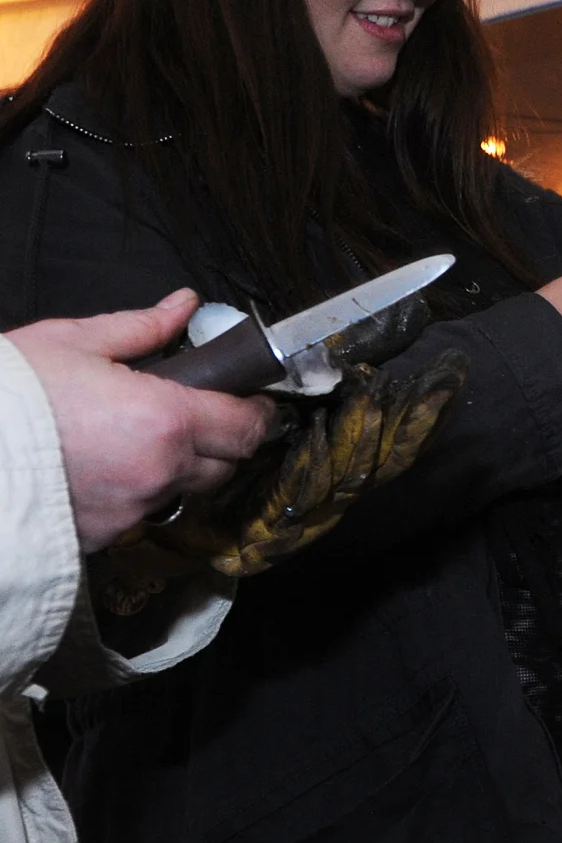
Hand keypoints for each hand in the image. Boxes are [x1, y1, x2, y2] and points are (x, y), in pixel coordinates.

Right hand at [10, 290, 279, 550]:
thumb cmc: (9, 393)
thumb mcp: (71, 343)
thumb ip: (141, 328)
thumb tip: (183, 305)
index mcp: (165, 421)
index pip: (246, 427)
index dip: (256, 412)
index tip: (251, 400)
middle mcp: (159, 472)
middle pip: (225, 465)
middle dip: (221, 440)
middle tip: (194, 414)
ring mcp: (132, 511)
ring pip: (184, 492)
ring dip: (180, 469)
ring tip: (140, 440)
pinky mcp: (103, 537)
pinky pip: (141, 515)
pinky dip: (137, 494)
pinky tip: (106, 469)